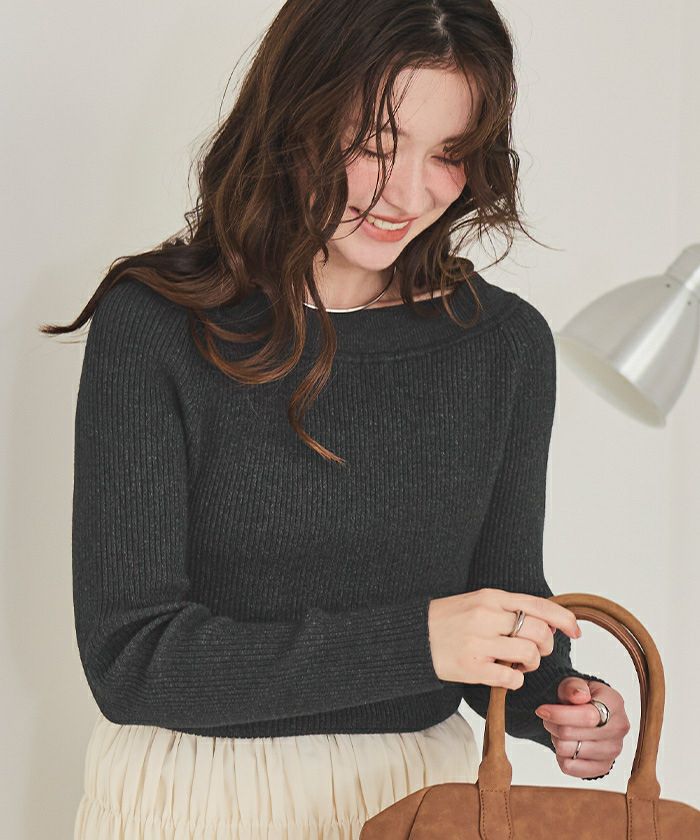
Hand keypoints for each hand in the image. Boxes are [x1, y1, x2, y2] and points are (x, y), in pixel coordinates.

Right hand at [427, 588, 579, 686]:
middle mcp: (486, 616)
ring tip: (519, 664)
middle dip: (546, 646)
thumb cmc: (448, 620)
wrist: (413, 637)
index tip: (576, 631)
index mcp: (489, 597)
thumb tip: (545, 622)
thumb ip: (507, 608)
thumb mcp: (477, 602)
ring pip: (528, 654)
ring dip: (531, 664)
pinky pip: (511, 678)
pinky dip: (516, 680)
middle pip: (538, 632)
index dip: (563, 619)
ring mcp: (478, 642)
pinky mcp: (472, 667)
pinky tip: (506, 676)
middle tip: (536, 652)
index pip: (537, 605)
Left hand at [535, 678, 629, 778]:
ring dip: (556, 740)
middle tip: (549, 719)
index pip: (587, 716)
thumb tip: (580, 696)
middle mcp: (619, 728)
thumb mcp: (573, 684)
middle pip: (571, 734)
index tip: (541, 711)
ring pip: (568, 751)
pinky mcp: (604, 767)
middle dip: (553, 725)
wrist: (588, 713)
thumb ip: (573, 686)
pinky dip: (561, 756)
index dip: (559, 714)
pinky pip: (570, 768)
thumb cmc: (580, 697)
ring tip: (560, 730)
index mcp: (614, 703)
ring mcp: (614, 750)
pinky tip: (566, 745)